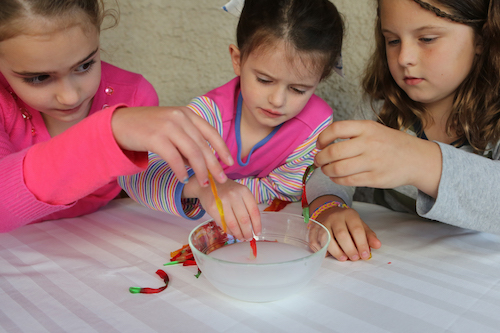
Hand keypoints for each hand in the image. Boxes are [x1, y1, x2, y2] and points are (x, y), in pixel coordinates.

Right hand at [111, 106, 232, 186]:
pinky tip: (183, 178)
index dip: (222, 149)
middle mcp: (180, 117)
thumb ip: (187, 141)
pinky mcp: (155, 138)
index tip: (230, 163)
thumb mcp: (171, 128)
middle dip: (214, 165)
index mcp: (186, 113)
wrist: (118, 123)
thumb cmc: (147, 128)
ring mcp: (168, 126)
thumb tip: (202, 162)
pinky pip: (174, 158)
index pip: (211, 132)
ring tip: (203, 183)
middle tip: (221, 179)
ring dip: (200, 171)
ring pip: (192, 153)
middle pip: (203, 145)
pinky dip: (181, 170)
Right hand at [184, 178, 260, 239]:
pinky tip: (233, 233)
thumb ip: (246, 205)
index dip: (257, 225)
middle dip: (248, 232)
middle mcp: (234, 195)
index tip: (257, 233)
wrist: (206, 185)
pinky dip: (229, 231)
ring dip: (239, 234)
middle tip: (249, 238)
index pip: (254, 211)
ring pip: (233, 224)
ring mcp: (222, 201)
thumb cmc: (226, 190)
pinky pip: (223, 224)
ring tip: (241, 238)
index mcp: (243, 191)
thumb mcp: (239, 192)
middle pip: (244, 219)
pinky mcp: (212, 208)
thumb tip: (253, 226)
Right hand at [313, 204, 380, 260]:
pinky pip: (315, 242)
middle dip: (349, 249)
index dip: (362, 244)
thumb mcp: (360, 224)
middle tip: (354, 258)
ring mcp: (322, 223)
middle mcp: (335, 217)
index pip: (356, 229)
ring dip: (336, 252)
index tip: (365, 255)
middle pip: (341, 235)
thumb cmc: (346, 222)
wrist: (328, 211)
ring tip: (343, 258)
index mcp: (349, 214)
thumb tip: (377, 245)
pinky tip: (330, 255)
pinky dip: (322, 251)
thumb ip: (369, 235)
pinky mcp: (313, 229)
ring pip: (327, 239)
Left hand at [315, 120, 441, 197]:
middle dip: (320, 158)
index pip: (336, 129)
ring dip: (326, 170)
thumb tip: (324, 142)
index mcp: (367, 128)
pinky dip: (336, 179)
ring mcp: (372, 162)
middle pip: (333, 151)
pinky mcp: (374, 179)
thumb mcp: (373, 129)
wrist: (417, 159)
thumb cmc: (390, 144)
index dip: (322, 137)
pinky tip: (336, 176)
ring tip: (325, 169)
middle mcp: (369, 143)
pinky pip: (347, 181)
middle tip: (318, 160)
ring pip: (338, 169)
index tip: (319, 144)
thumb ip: (352, 133)